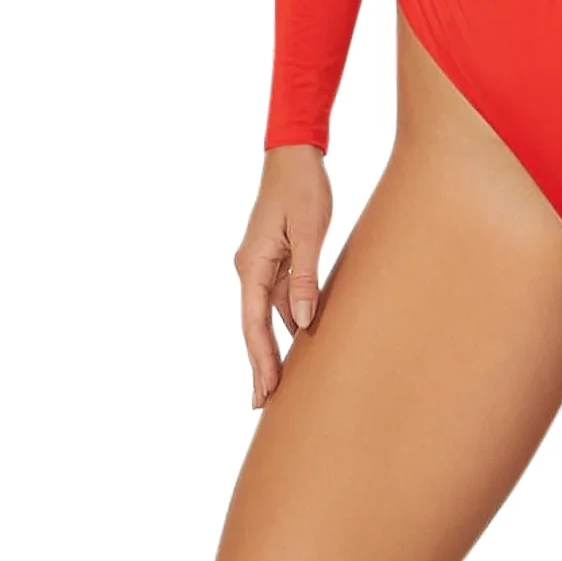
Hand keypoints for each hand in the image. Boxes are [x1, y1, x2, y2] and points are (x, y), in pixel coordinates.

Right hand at [236, 144, 330, 410]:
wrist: (295, 154)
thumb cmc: (304, 188)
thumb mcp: (311, 232)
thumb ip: (307, 278)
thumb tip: (304, 324)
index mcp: (252, 264)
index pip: (253, 323)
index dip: (260, 360)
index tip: (265, 392)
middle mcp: (250, 269)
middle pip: (254, 327)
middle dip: (260, 366)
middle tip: (262, 406)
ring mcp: (261, 265)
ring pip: (267, 316)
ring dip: (274, 348)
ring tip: (282, 386)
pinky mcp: (276, 260)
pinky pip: (279, 300)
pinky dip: (288, 324)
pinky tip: (301, 346)